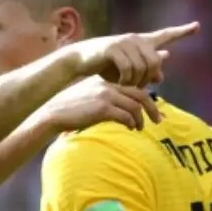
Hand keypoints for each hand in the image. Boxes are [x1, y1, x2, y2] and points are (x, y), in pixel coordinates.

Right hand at [34, 76, 160, 132]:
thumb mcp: (88, 99)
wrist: (52, 114)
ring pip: (134, 106)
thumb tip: (120, 112)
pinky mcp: (102, 108)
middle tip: (158, 120)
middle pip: (140, 94)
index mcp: (106, 82)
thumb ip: (105, 101)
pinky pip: (125, 115)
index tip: (153, 110)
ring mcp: (105, 96)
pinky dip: (130, 123)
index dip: (147, 99)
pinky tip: (129, 128)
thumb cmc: (69, 110)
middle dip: (152, 108)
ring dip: (140, 119)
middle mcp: (108, 86)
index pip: (134, 87)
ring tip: (138, 128)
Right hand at [68, 22, 199, 86]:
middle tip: (137, 89)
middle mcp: (135, 38)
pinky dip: (125, 80)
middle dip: (147, 79)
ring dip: (135, 82)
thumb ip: (144, 72)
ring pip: (142, 67)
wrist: (79, 61)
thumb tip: (161, 75)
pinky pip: (128, 68)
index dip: (181, 31)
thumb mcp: (127, 71)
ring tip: (125, 87)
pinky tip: (118, 84)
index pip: (164, 35)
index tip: (197, 26)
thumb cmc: (103, 67)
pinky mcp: (112, 49)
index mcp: (141, 42)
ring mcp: (124, 42)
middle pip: (155, 62)